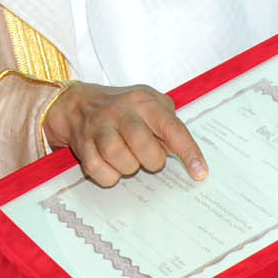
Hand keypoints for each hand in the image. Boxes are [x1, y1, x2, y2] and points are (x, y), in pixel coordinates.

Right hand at [43, 82, 206, 187]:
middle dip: (152, 160)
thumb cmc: (123, 109)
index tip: (200, 172)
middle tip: (149, 157)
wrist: (78, 104)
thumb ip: (169, 125)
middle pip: (144, 146)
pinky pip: (99, 170)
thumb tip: (187, 154)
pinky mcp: (83, 144)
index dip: (188, 151)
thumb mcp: (150, 103)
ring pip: (121, 159)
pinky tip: (111, 166)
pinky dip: (109, 176)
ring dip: (129, 167)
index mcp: (144, 101)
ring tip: (128, 159)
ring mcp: (99, 127)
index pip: (172, 127)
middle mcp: (121, 112)